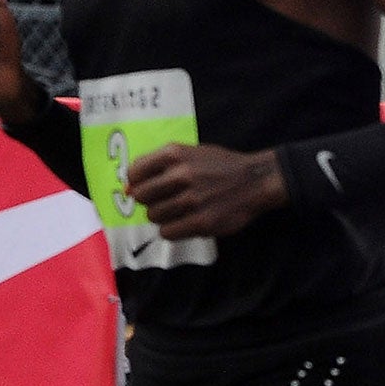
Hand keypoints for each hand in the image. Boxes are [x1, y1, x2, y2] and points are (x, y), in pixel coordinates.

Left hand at [125, 144, 289, 238]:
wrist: (256, 181)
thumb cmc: (221, 166)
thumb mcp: (191, 152)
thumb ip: (159, 165)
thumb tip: (127, 190)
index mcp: (176, 154)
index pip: (135, 172)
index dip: (137, 183)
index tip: (148, 187)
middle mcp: (182, 175)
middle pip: (141, 196)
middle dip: (149, 200)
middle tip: (166, 200)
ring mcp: (192, 200)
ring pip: (153, 216)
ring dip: (163, 216)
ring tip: (180, 211)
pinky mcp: (202, 222)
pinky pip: (168, 233)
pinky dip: (173, 230)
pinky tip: (186, 223)